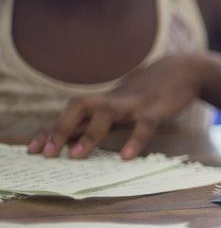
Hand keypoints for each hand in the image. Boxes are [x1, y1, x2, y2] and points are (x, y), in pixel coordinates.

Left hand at [27, 53, 207, 158]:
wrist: (182, 70)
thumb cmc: (148, 93)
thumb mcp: (120, 105)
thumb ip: (98, 122)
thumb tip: (70, 141)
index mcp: (104, 102)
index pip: (69, 114)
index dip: (49, 130)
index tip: (32, 150)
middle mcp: (113, 101)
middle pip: (79, 106)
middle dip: (60, 128)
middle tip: (48, 154)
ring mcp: (134, 104)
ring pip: (107, 113)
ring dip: (90, 134)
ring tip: (77, 156)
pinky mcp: (157, 109)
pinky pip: (145, 125)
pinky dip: (135, 140)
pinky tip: (126, 157)